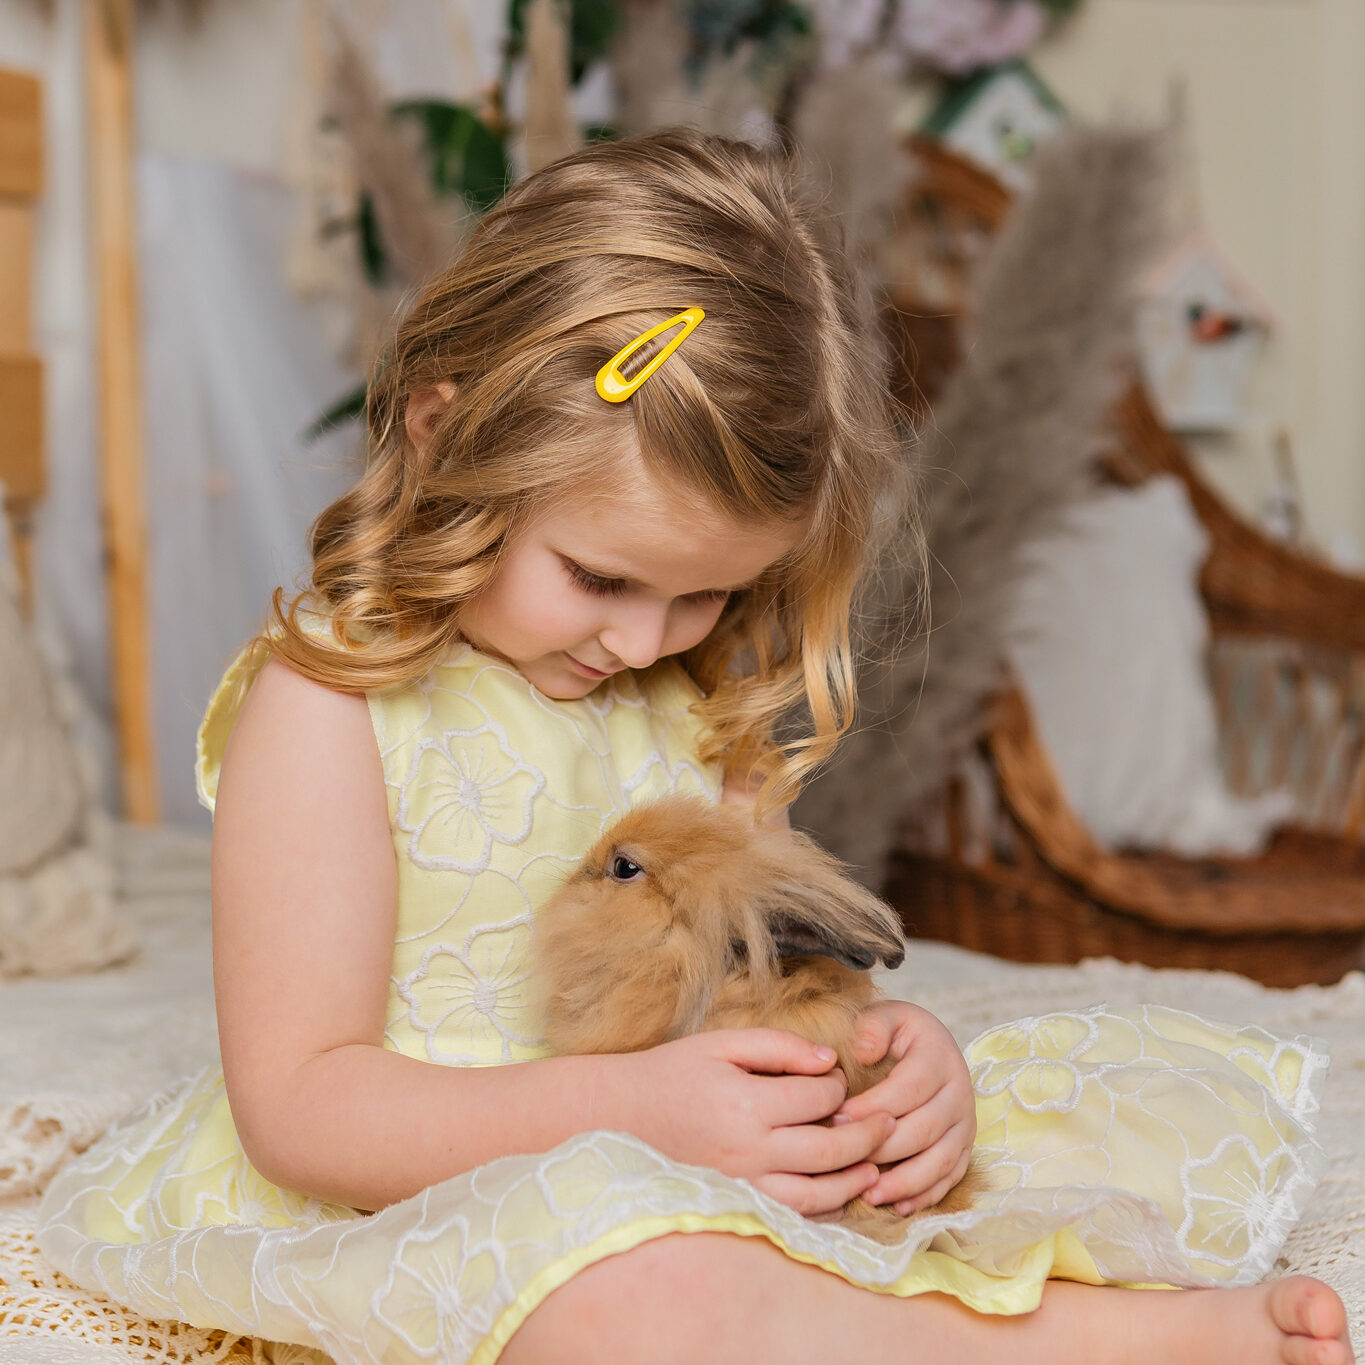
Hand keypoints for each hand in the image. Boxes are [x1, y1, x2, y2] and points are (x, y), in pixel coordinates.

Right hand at [614, 1029, 895, 1216]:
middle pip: (830, 1149)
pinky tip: (839, 1191)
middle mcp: (748, 1149)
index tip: (837, 1080)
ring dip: (854, 1178)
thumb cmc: (672, 1073)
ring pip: (818, 1192)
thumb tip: (829, 1061)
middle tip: (889, 1123)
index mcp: (746, 1102)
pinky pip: (793, 1213)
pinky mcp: (737, 1204)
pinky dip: (823, 1206)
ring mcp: (744, 1184)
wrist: (619, 1117)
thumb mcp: (722, 1044)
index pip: (818, 1098)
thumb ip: (778, 1047)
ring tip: (875, 1163)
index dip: (838, 1087)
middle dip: (867, 1135)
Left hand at [831, 1000, 975, 1214]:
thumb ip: (872, 1027)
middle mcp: (959, 1093)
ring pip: (941, 1160)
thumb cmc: (898, 1034)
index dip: (873, 1107)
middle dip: (883, 1148)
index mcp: (939, 1057)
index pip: (910, 1088)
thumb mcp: (887, 1016)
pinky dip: (926, 1195)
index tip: (837, 1118)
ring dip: (906, 1182)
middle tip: (845, 1158)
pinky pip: (950, 1177)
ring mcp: (965, 1124)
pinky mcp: (965, 1147)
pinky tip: (898, 1206)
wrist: (929, 1046)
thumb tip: (863, 1051)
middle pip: (925, 1129)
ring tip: (870, 1194)